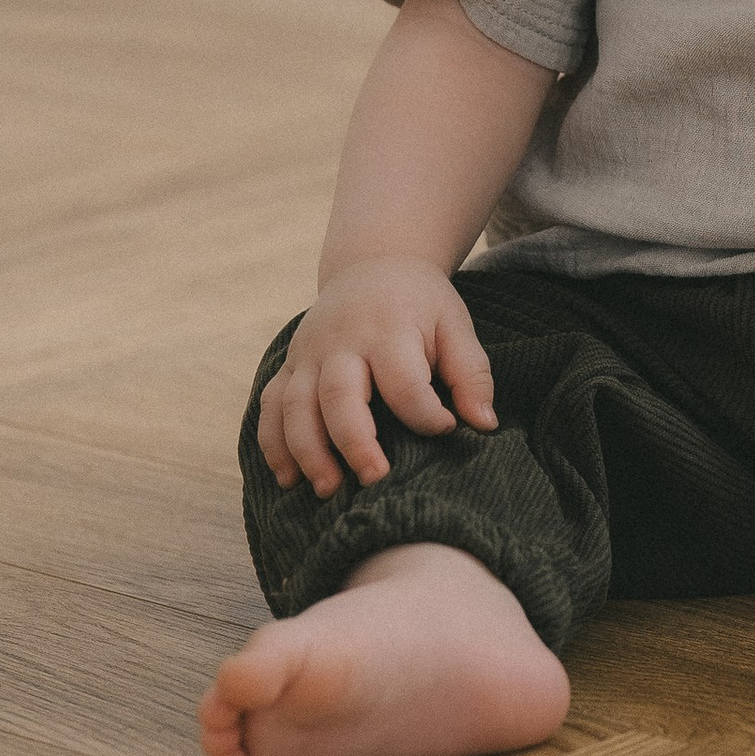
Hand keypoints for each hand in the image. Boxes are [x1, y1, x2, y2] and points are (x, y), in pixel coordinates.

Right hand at [257, 255, 497, 495]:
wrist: (372, 265)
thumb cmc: (420, 305)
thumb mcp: (455, 324)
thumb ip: (471, 373)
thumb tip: (485, 424)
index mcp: (389, 330)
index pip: (403, 381)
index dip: (425, 413)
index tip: (447, 430)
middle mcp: (341, 342)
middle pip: (338, 396)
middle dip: (354, 442)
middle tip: (375, 480)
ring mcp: (308, 354)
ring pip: (295, 406)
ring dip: (307, 452)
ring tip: (328, 490)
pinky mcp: (289, 365)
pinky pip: (270, 406)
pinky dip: (273, 444)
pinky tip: (288, 478)